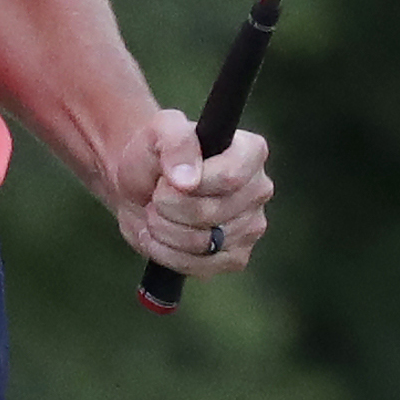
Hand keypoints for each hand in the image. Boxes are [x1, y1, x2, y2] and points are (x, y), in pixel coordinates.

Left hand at [111, 110, 270, 274]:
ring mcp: (251, 227)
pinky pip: (200, 266)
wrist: (140, 187)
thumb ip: (176, 143)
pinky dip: (168, 253)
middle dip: (168, 207)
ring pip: (202, 242)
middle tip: (156, 196)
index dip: (190, 184)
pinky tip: (158, 236)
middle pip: (211, 212)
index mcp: (251, 152)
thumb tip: (187, 181)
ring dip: (164, 229)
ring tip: (156, 213)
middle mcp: (259, 190)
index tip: (165, 179)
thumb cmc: (154, 155)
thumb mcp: (159, 132)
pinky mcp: (235, 257)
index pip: (229, 177)